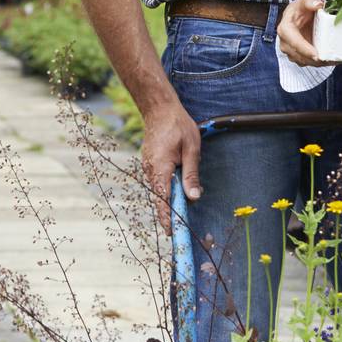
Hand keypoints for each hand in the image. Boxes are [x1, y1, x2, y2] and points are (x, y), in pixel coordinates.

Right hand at [141, 101, 201, 228]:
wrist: (159, 109)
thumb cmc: (178, 126)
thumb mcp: (191, 149)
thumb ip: (191, 175)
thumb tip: (194, 197)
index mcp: (160, 168)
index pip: (163, 199)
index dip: (167, 218)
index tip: (171, 233)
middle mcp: (150, 170)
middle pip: (159, 198)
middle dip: (169, 214)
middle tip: (179, 231)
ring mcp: (148, 167)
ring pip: (159, 190)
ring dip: (169, 201)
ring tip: (179, 215)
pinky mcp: (150, 164)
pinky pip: (158, 182)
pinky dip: (166, 190)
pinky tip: (176, 193)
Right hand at [277, 0, 329, 66]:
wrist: (299, 16)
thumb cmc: (301, 9)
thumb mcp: (305, 0)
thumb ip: (310, 0)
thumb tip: (318, 5)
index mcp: (285, 29)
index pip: (293, 42)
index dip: (304, 49)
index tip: (316, 55)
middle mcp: (285, 43)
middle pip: (300, 56)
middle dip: (315, 60)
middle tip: (331, 60)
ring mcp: (291, 52)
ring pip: (305, 62)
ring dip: (319, 63)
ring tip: (335, 60)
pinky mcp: (299, 57)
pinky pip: (310, 63)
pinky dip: (321, 63)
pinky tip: (333, 60)